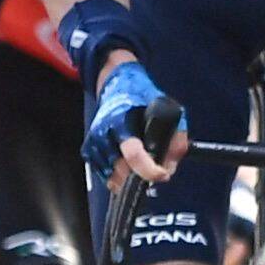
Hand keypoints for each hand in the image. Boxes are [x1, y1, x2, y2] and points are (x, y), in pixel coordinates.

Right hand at [81, 57, 182, 185]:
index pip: (132, 153)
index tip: (163, 175)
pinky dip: (120, 176)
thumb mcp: (169, 110)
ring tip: (143, 162)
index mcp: (121, 121)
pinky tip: (130, 164)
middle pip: (122, 170)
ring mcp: (94, 144)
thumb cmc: (144, 100)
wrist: (117, 87)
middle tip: (156, 168)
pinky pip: (105, 176)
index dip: (149, 169)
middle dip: (142, 175)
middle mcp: (103, 134)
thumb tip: (170, 169)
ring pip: (113, 177)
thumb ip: (176, 139)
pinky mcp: (88, 151)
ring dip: (131, 177)